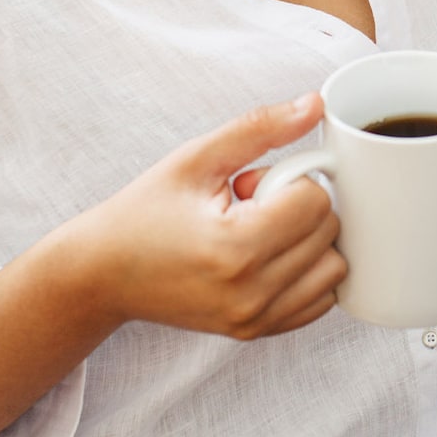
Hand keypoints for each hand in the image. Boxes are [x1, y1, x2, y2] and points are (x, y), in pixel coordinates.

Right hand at [65, 93, 345, 339]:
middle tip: (251, 205)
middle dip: (299, 207)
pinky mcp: (255, 332)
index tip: (251, 183)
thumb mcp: (196, 158)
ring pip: (334, 270)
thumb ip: (260, 128)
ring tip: (261, 232)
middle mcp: (250, 293)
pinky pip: (319, 302)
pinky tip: (271, 256)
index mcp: (235, 249)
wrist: (103, 274)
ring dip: (310, 242)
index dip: (289, 179)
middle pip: (328, 234)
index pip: (315, 202)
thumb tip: (315, 104)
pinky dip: (308, 274)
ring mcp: (254, 320)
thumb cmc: (144, 212)